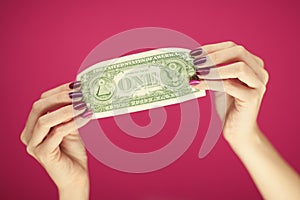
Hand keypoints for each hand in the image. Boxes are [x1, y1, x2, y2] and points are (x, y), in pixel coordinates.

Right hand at [20, 81, 91, 199]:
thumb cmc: (72, 152)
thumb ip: (68, 113)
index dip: (58, 91)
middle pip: (39, 107)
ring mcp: (33, 145)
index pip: (41, 101)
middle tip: (79, 93)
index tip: (76, 85)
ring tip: (83, 104)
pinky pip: (57, 132)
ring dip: (66, 109)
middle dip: (60, 97)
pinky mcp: (43, 153)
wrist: (75, 176)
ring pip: (45, 119)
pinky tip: (85, 117)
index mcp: (33, 126)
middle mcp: (29, 135)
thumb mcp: (69, 127)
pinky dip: (72, 122)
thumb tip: (78, 93)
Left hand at [189, 41, 268, 142]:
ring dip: (215, 68)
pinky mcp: (252, 98)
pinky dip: (211, 82)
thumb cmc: (229, 105)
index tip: (194, 53)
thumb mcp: (220, 82)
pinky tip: (197, 84)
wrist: (238, 130)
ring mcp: (258, 85)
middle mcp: (259, 72)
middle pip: (239, 52)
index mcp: (253, 64)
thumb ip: (213, 70)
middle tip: (195, 62)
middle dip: (214, 55)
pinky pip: (230, 85)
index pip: (233, 47)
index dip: (212, 48)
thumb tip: (193, 60)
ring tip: (197, 72)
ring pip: (239, 67)